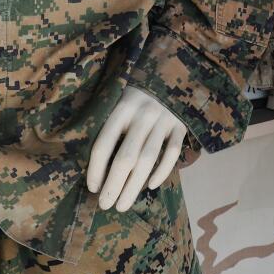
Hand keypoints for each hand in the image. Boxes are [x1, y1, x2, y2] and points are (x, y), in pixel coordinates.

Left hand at [86, 86, 188, 212]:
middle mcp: (142, 114)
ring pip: (148, 160)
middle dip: (114, 185)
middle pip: (126, 157)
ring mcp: (164, 119)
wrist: (172, 68)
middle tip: (106, 206)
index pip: (104, 144)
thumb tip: (96, 162)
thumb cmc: (137, 90)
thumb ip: (110, 122)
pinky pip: (172, 153)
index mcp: (121, 107)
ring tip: (123, 205)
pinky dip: (162, 172)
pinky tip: (151, 186)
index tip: (93, 188)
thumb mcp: (119, 97)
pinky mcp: (180, 124)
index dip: (96, 169)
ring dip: (134, 186)